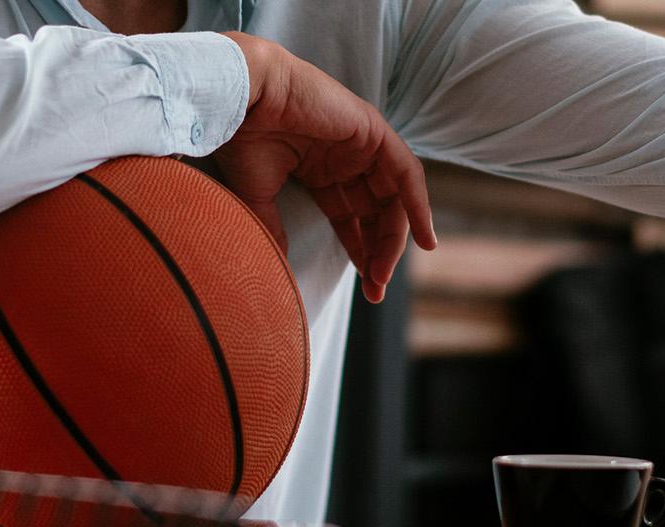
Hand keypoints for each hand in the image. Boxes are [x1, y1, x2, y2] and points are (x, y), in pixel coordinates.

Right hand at [213, 32, 435, 302]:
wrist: (242, 98)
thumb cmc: (243, 138)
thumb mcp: (259, 195)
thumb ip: (273, 228)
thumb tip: (278, 265)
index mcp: (318, 169)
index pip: (349, 216)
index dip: (358, 251)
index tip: (366, 287)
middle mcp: (343, 157)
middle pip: (374, 211)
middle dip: (377, 252)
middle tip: (374, 290)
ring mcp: (361, 143)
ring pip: (391, 197)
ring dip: (394, 238)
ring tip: (383, 274)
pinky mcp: (373, 131)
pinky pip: (407, 173)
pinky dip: (417, 204)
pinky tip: (422, 239)